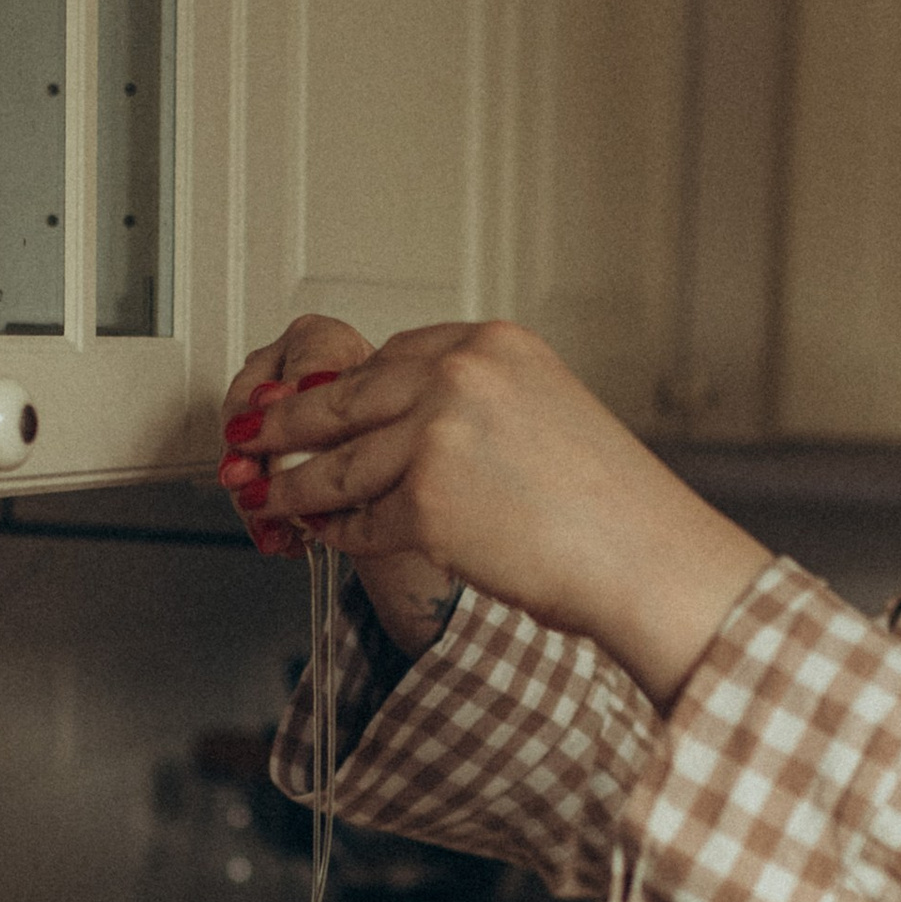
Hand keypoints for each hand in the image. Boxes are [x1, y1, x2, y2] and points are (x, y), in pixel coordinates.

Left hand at [224, 322, 767, 707]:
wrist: (645, 557)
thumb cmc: (610, 504)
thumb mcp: (544, 412)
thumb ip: (475, 402)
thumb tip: (401, 421)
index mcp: (491, 344)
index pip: (392, 355)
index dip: (344, 386)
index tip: (311, 400)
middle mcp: (460, 374)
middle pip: (345, 399)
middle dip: (289, 425)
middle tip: (255, 438)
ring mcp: (438, 434)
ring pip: (339, 464)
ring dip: (300, 488)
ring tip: (274, 499)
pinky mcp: (426, 501)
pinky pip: (361, 520)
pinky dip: (341, 535)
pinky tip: (329, 539)